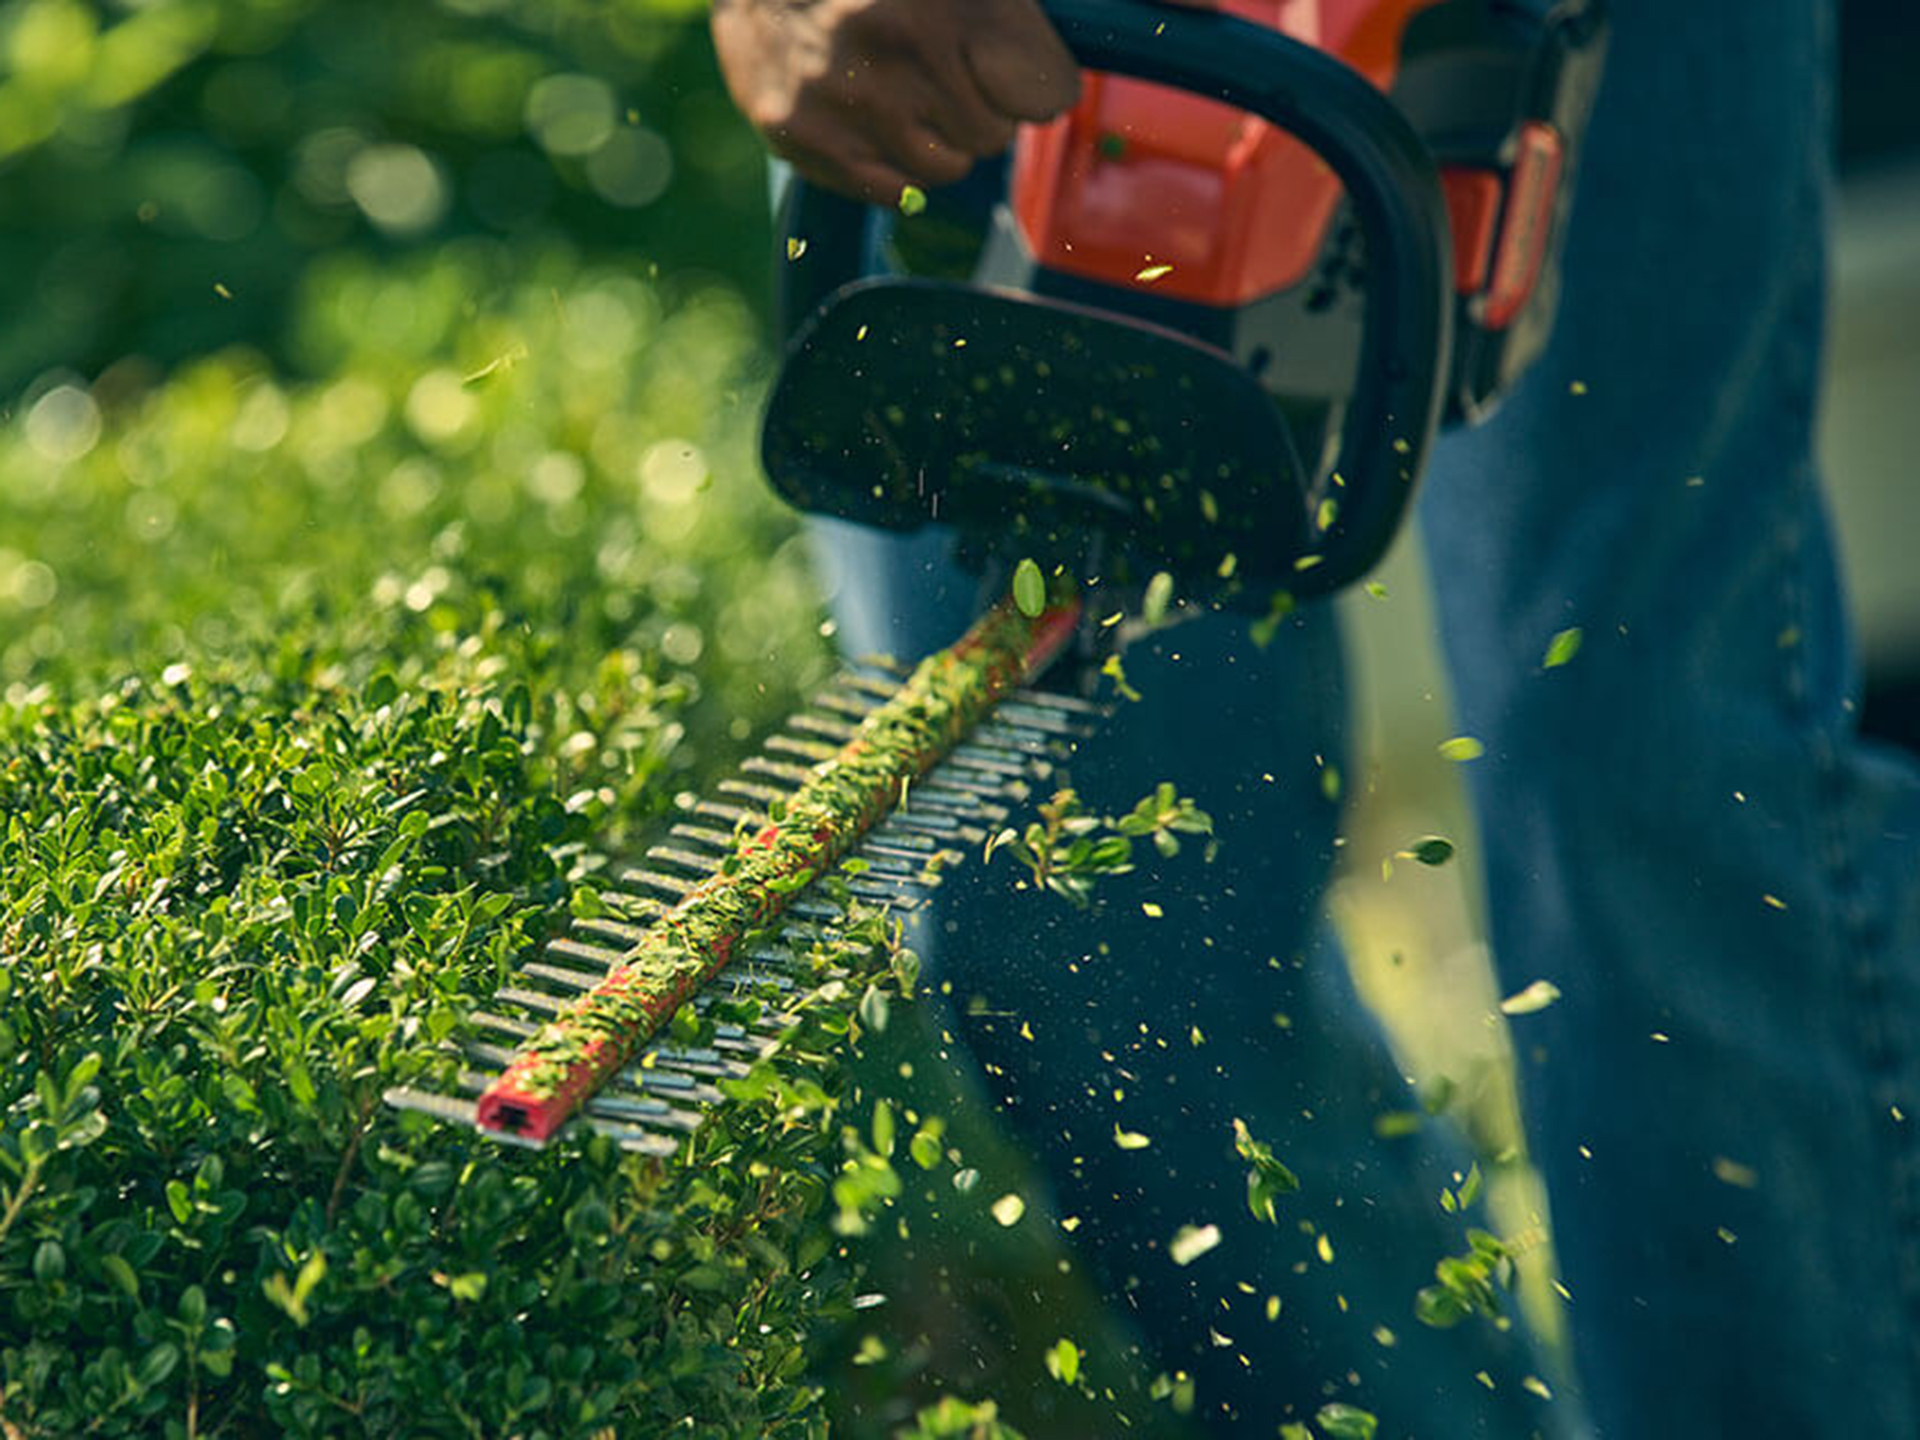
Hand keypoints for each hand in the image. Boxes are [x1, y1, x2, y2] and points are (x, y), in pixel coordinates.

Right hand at [711, 0, 1080, 203]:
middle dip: (979, 112)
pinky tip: (871, 123)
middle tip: (938, 77)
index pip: (1046, 91)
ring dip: (938, 144)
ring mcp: (848, 97)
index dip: (1035, 86)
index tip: (1012, 73)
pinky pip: (896, 193)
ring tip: (902, 98)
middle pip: (994, 135)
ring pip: (947, 168)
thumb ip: (1008, 26)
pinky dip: (895, 167)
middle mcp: (896, 44)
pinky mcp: (806, 137)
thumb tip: (1055, 93)